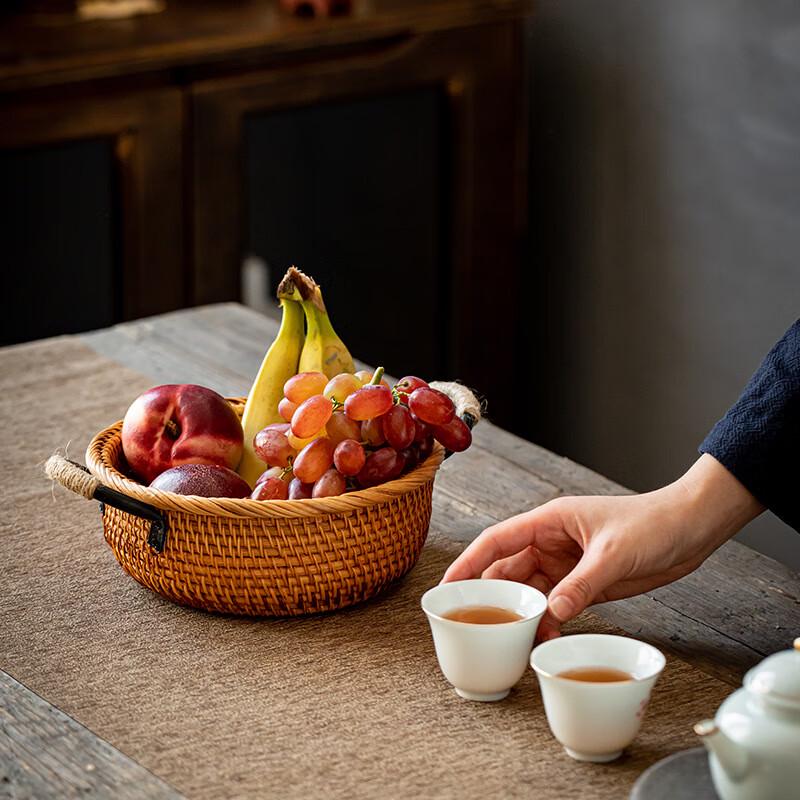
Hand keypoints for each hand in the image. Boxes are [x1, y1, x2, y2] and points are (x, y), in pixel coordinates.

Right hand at [441, 454, 762, 639]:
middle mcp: (551, 541)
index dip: (468, 563)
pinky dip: (547, 621)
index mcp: (549, 522)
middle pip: (507, 569)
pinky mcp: (584, 581)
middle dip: (489, 594)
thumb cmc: (653, 523)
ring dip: (520, 612)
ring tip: (507, 637)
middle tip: (471, 622)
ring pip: (529, 590)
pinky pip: (555, 603)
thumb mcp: (614, 554)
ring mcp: (567, 562)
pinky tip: (544, 638)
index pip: (496, 541)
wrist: (690, 528)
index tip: (447, 586)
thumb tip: (552, 614)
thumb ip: (581, 584)